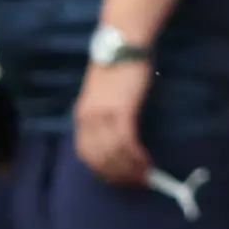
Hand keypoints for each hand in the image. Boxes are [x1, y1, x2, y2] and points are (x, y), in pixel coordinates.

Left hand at [73, 60, 150, 186]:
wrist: (123, 45)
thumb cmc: (118, 68)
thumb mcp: (104, 97)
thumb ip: (105, 117)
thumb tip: (118, 140)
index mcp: (82, 117)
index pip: (87, 155)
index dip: (104, 171)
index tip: (120, 179)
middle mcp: (88, 120)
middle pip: (99, 159)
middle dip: (118, 175)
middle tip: (137, 183)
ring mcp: (103, 116)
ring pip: (113, 154)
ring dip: (129, 170)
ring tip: (145, 176)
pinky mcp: (121, 111)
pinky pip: (126, 143)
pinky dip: (136, 157)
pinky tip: (146, 161)